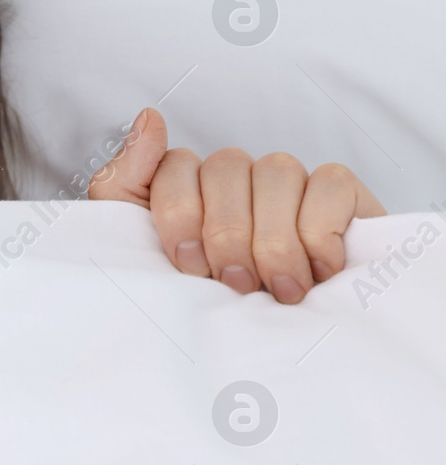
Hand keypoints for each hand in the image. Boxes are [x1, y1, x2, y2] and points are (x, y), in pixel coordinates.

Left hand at [87, 107, 384, 302]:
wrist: (279, 347)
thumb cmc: (206, 303)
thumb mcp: (141, 253)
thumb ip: (123, 183)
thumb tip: (149, 117)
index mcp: (186, 185)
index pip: (175, 167)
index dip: (180, 220)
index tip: (191, 268)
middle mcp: (235, 175)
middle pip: (225, 168)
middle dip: (227, 237)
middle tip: (236, 285)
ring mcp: (287, 179)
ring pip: (276, 172)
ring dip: (275, 242)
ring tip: (279, 289)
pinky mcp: (340, 191)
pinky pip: (329, 184)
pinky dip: (320, 233)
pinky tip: (318, 269)